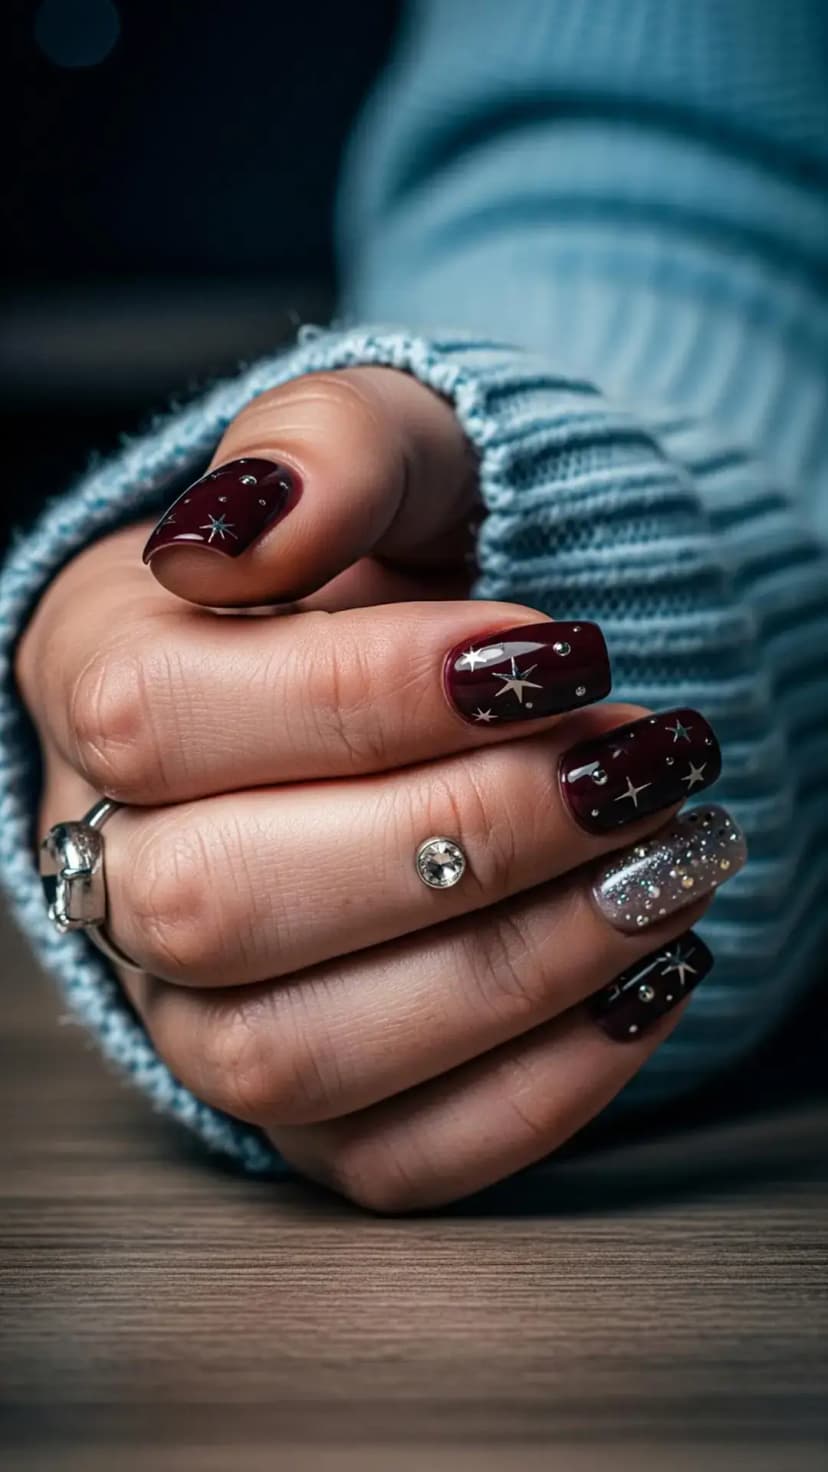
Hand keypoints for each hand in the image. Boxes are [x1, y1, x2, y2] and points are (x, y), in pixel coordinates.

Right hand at [18, 368, 739, 1209]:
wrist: (472, 676)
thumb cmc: (418, 557)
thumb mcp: (395, 448)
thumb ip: (326, 451)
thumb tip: (240, 533)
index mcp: (98, 676)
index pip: (160, 717)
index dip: (363, 697)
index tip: (551, 654)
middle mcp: (113, 860)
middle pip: (216, 903)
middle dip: (460, 839)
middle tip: (631, 766)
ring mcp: (198, 1005)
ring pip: (293, 1057)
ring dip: (512, 970)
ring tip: (666, 867)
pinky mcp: (309, 1106)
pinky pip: (386, 1159)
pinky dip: (536, 1089)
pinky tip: (644, 975)